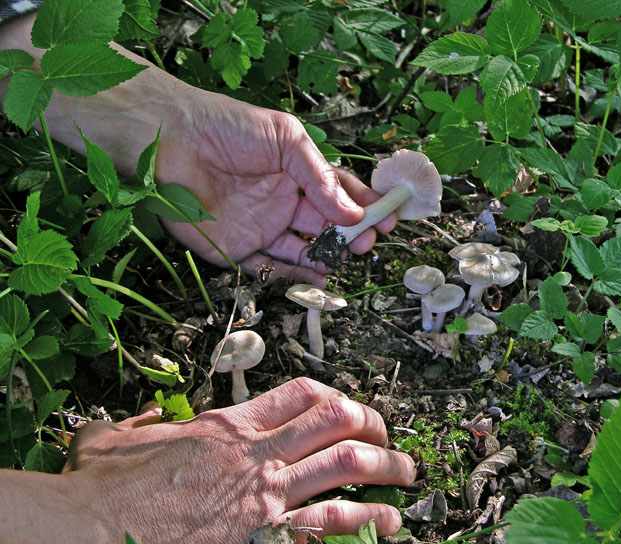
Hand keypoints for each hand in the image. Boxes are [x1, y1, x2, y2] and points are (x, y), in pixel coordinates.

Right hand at [62, 377, 414, 543]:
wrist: (90, 530)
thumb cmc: (102, 486)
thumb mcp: (116, 437)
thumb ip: (139, 425)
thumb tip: (140, 423)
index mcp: (229, 425)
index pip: (302, 393)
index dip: (338, 396)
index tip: (352, 410)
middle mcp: (257, 452)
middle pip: (338, 422)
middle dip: (376, 426)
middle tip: (390, 441)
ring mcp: (264, 494)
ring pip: (346, 466)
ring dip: (387, 469)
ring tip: (407, 477)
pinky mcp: (262, 539)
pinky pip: (329, 525)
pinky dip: (366, 522)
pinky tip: (388, 524)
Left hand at [154, 93, 395, 284]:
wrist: (170, 138)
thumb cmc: (226, 127)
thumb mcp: (286, 138)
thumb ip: (319, 175)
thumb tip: (351, 210)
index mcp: (295, 173)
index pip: (337, 193)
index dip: (362, 205)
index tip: (386, 215)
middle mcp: (281, 202)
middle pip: (325, 224)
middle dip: (351, 234)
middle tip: (368, 240)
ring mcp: (260, 227)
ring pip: (302, 250)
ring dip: (328, 256)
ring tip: (347, 257)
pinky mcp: (236, 249)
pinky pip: (269, 268)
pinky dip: (295, 276)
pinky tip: (318, 275)